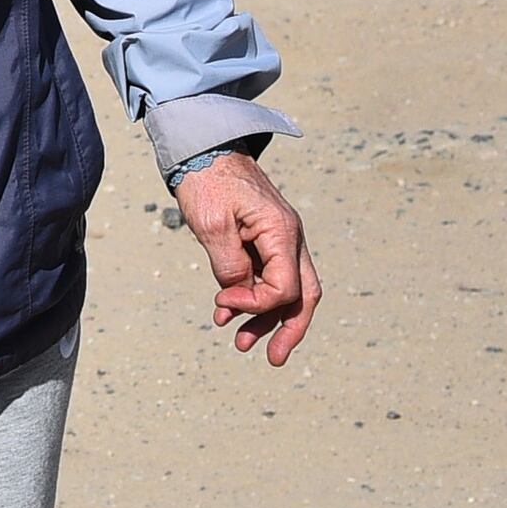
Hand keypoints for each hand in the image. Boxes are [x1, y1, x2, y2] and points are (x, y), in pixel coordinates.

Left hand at [178, 153, 321, 366]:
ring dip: (267, 318)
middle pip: (303, 294)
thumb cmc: (207, 180)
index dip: (256, 305)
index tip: (223, 303)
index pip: (285, 287)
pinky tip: (228, 314)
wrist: (203, 148)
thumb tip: (238, 296)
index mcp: (282, 232)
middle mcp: (289, 237)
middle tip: (274, 359)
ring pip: (287, 288)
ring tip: (242, 343)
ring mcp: (280, 238)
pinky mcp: (264, 238)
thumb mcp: (211, 225)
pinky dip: (253, 297)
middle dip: (290, 329)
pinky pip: (269, 275)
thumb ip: (229, 265)